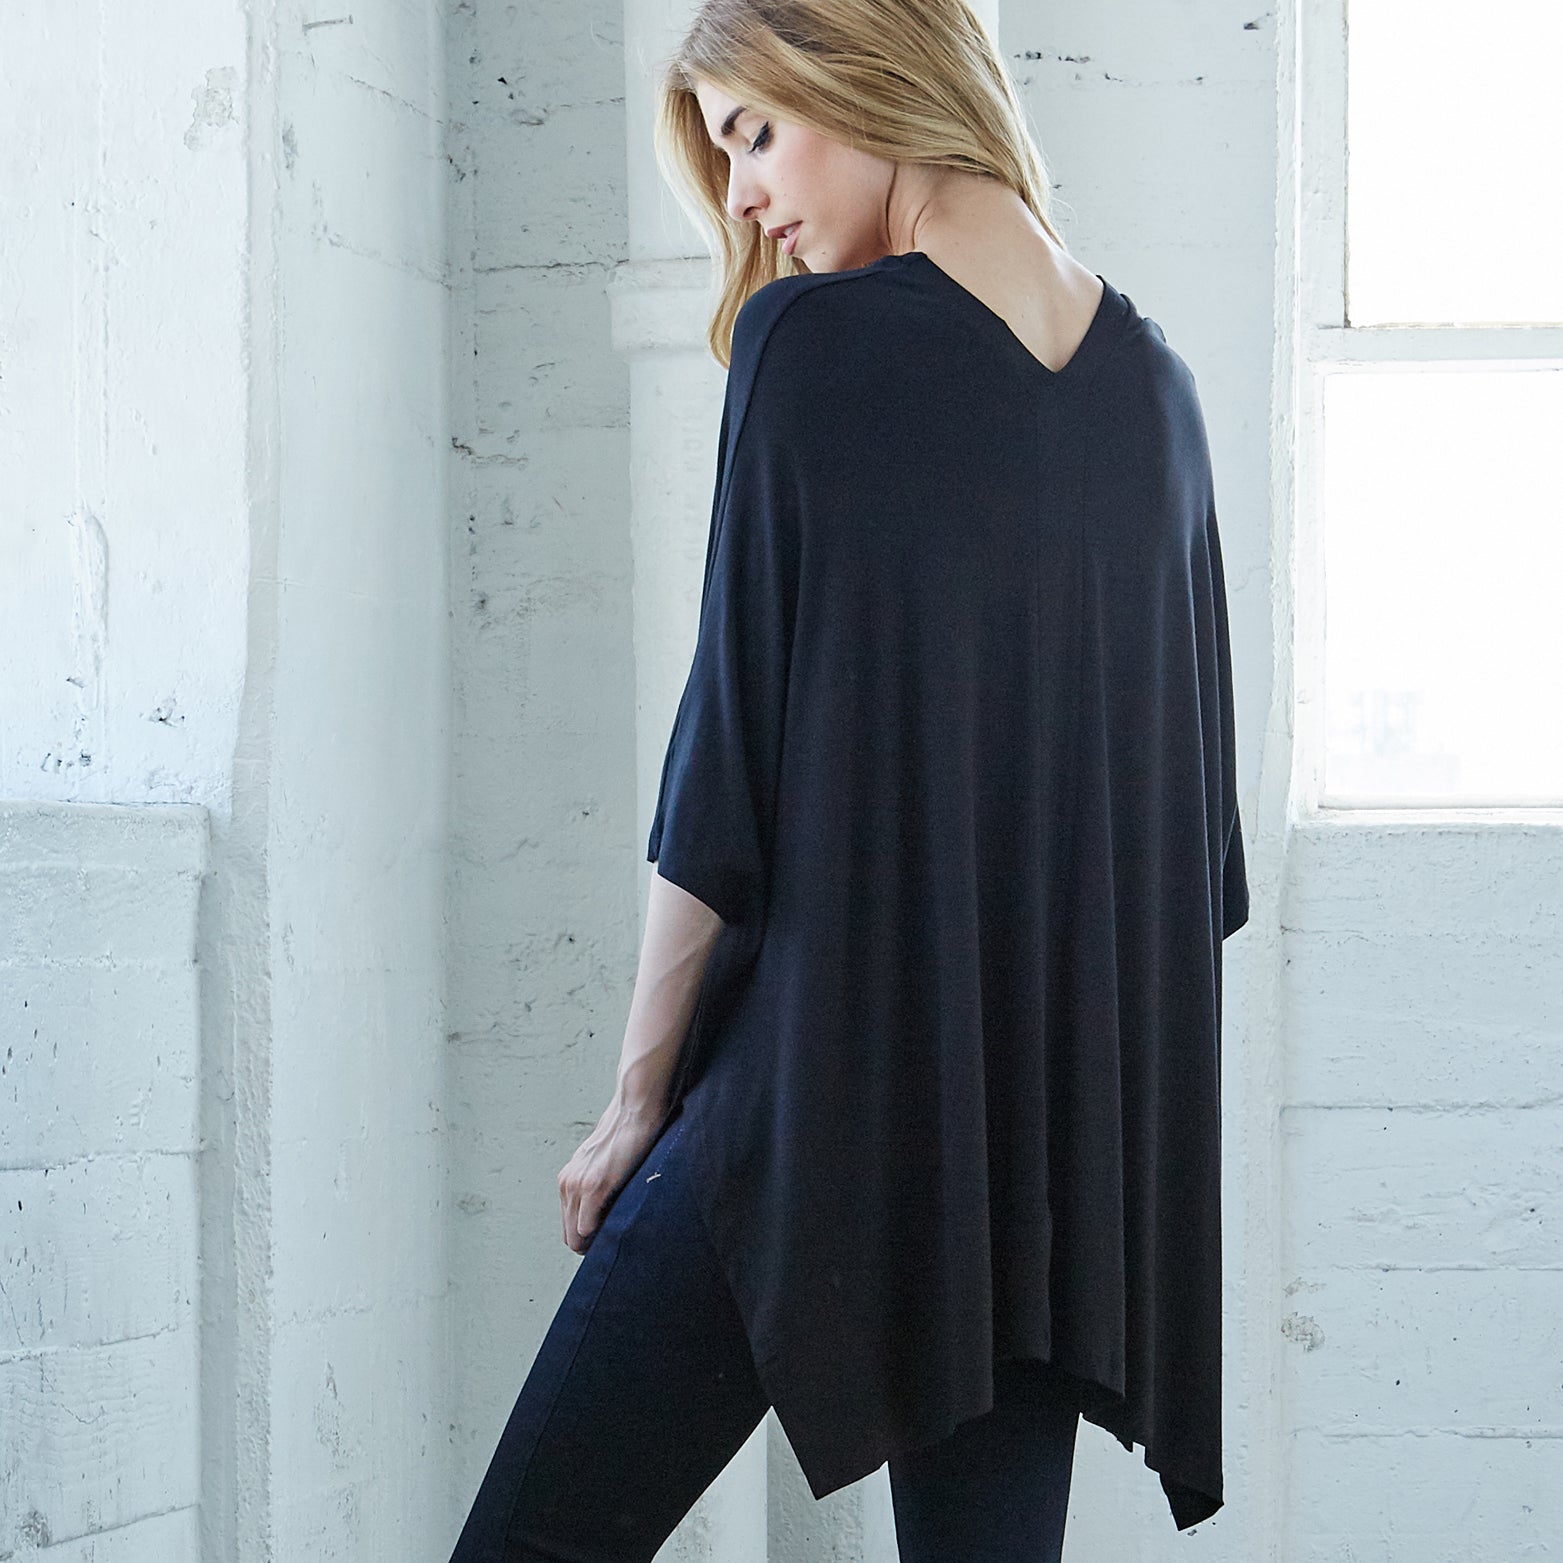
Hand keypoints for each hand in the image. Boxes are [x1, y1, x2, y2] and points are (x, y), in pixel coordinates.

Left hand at [557, 1099, 666, 1254]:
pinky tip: (619, 1227)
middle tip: (614, 1241)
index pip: (569, 1224)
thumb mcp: (602, 1161)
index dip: (588, 1237)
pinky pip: (587, 1228)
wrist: (635, 1110)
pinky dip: (601, 1235)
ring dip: (595, 1242)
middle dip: (590, 1245)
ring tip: (618, 1235)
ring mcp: (577, 1186)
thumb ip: (597, 1181)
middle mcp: (567, 1183)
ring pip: (575, 1236)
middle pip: (569, 1235)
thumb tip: (607, 1207)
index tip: (608, 1236)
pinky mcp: (593, 1187)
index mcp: (568, 1179)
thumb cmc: (626, 1134)